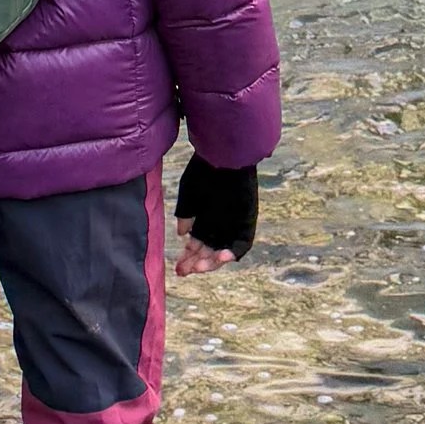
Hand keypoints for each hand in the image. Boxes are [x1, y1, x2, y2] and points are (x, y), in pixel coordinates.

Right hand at [172, 153, 256, 276]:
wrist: (225, 152)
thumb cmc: (204, 169)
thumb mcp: (190, 193)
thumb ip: (185, 214)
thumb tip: (182, 235)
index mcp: (204, 217)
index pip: (196, 244)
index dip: (187, 257)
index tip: (177, 266)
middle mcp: (219, 223)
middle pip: (208, 250)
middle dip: (195, 263)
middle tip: (182, 271)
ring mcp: (233, 223)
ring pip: (223, 250)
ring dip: (212, 262)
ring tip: (200, 267)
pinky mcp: (246, 220)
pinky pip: (243, 243)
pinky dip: (233, 252)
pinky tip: (222, 255)